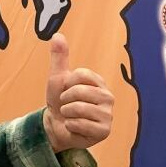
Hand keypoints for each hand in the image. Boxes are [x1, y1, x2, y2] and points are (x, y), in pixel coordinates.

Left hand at [43, 33, 113, 152]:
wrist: (56, 126)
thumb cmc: (59, 101)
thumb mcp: (57, 78)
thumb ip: (59, 57)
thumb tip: (58, 35)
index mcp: (98, 82)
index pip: (81, 75)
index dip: (66, 83)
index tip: (66, 89)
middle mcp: (107, 97)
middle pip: (79, 91)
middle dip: (64, 99)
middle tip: (66, 105)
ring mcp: (108, 115)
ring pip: (79, 108)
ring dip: (66, 113)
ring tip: (70, 116)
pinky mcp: (104, 131)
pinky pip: (80, 124)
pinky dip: (70, 125)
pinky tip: (74, 127)